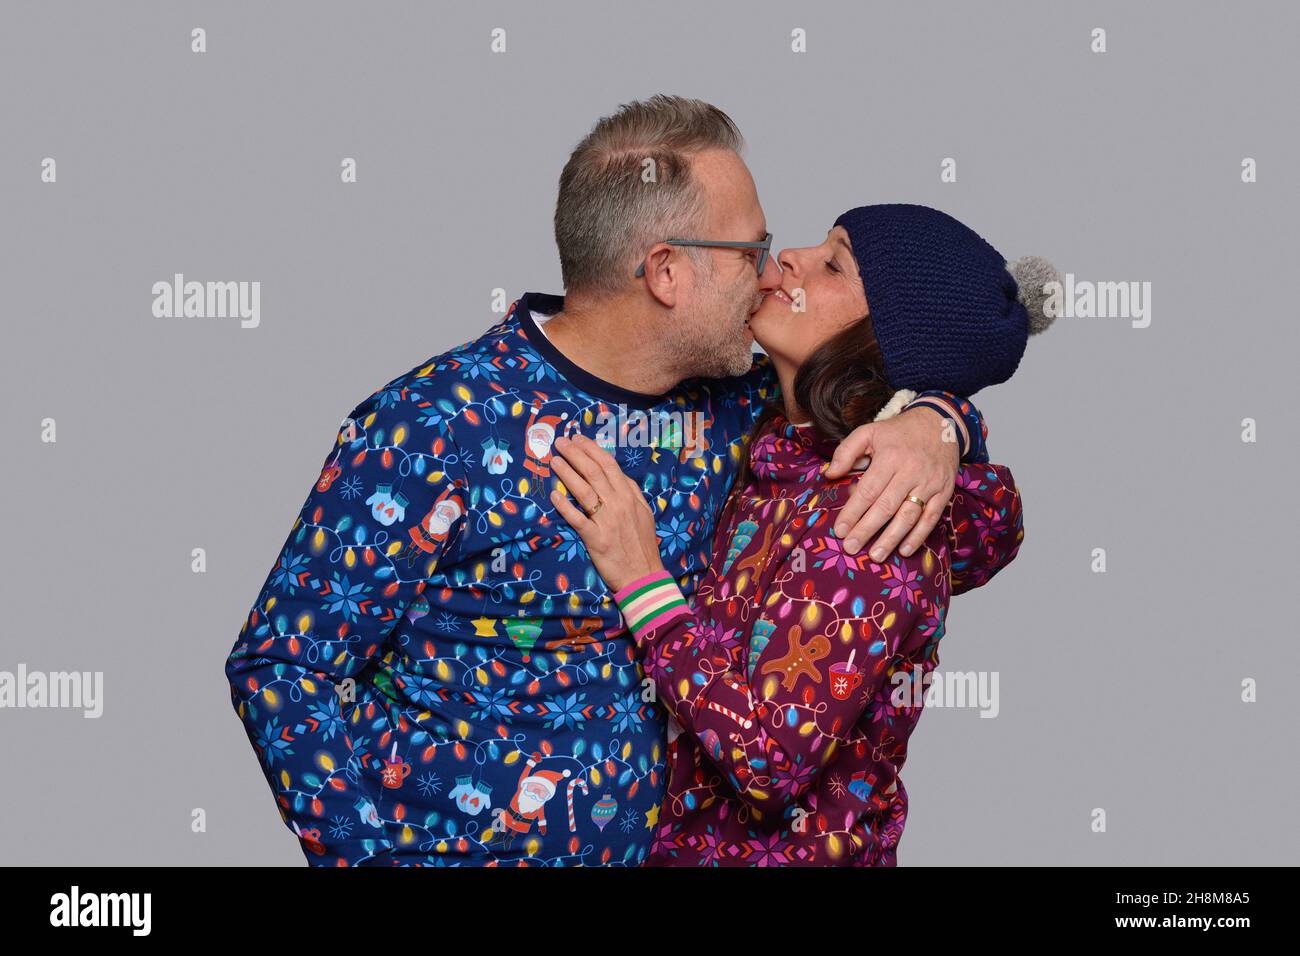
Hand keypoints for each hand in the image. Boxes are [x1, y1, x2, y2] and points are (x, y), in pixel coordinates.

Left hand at [548, 434, 664, 592]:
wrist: (643, 575)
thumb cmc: (642, 544)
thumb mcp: (644, 513)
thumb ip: (632, 492)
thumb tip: (620, 475)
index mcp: (629, 496)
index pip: (608, 465)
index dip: (591, 449)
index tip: (577, 438)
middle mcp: (618, 504)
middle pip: (593, 472)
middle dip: (575, 454)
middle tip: (560, 442)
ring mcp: (606, 521)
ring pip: (583, 491)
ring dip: (567, 473)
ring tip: (554, 461)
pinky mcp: (595, 538)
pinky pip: (577, 519)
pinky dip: (564, 506)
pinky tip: (553, 496)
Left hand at [822, 405, 959, 558]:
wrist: (940, 424)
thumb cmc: (898, 433)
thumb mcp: (868, 432)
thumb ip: (846, 451)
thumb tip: (829, 474)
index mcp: (890, 457)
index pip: (868, 490)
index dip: (853, 512)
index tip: (839, 530)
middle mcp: (911, 471)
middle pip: (886, 506)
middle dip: (867, 530)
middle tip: (850, 547)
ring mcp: (929, 483)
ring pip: (909, 515)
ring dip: (891, 538)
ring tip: (875, 555)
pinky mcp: (944, 491)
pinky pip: (931, 517)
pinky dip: (919, 536)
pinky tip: (904, 549)